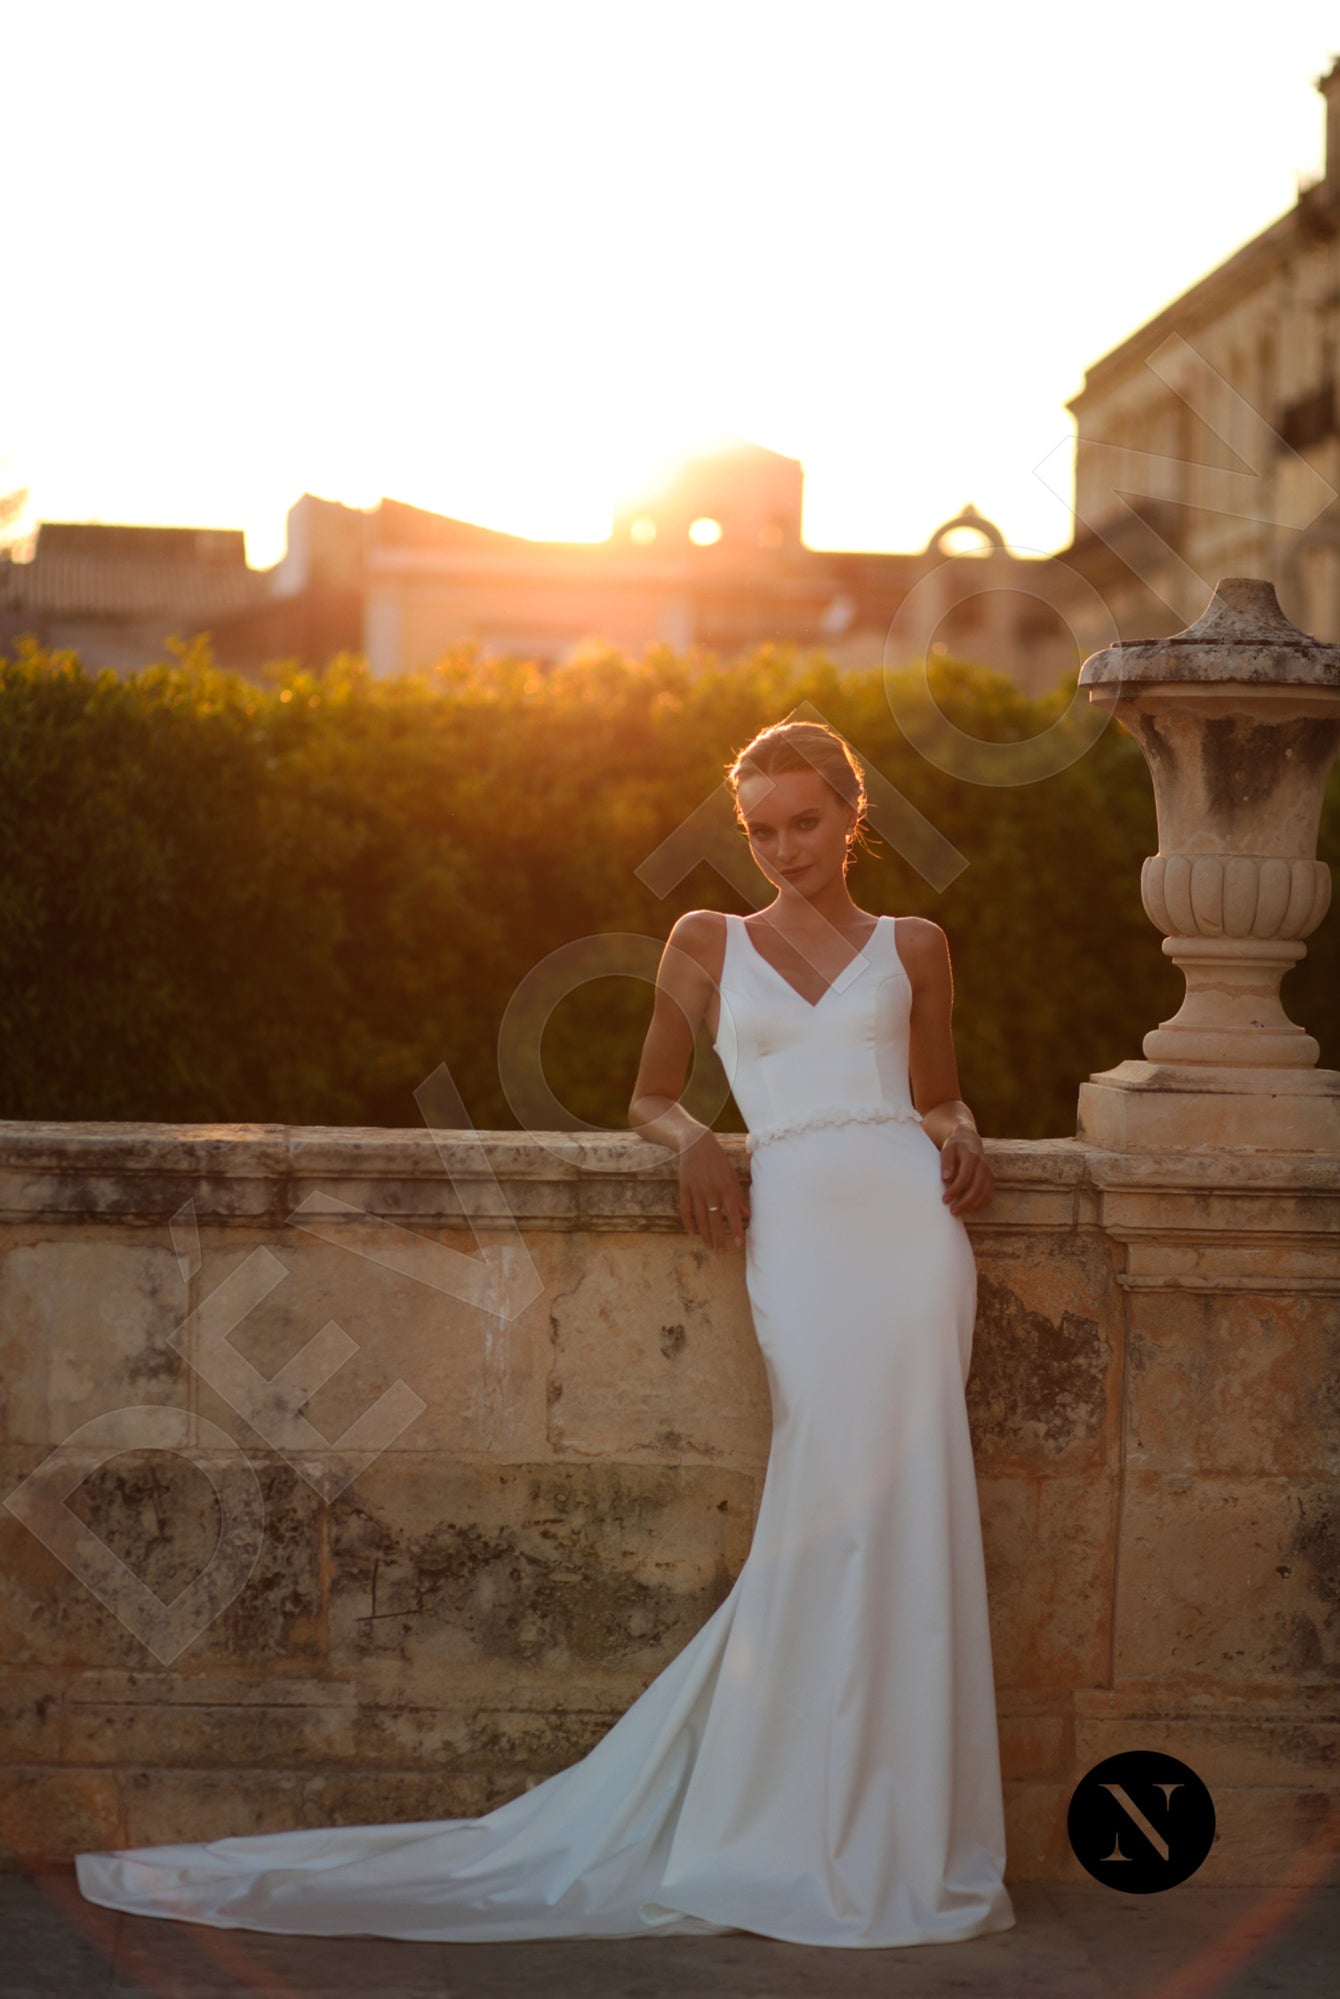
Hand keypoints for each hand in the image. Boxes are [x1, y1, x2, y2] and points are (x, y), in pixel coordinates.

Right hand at [679, 1132, 749, 1250]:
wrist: (696, 1143)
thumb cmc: (718, 1160)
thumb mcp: (731, 1176)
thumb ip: (738, 1197)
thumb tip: (746, 1215)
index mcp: (726, 1187)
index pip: (732, 1214)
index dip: (735, 1230)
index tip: (738, 1244)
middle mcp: (712, 1191)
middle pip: (715, 1220)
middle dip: (718, 1238)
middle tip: (721, 1252)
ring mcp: (697, 1191)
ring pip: (700, 1218)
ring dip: (705, 1235)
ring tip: (710, 1247)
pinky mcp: (685, 1189)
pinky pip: (686, 1210)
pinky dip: (688, 1222)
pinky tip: (692, 1232)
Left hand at [939, 1130, 993, 1216]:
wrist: (969, 1140)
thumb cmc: (955, 1147)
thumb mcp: (947, 1149)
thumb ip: (946, 1162)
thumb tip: (945, 1178)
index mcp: (971, 1156)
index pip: (965, 1176)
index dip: (955, 1189)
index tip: (945, 1199)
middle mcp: (982, 1165)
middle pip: (977, 1187)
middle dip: (965, 1201)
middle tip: (952, 1211)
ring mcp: (988, 1173)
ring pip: (984, 1193)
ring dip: (972, 1205)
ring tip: (958, 1212)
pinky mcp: (991, 1179)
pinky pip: (989, 1195)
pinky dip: (980, 1205)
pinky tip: (969, 1209)